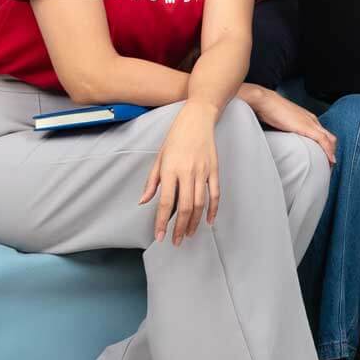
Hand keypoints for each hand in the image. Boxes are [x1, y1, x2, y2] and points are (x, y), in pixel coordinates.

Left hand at [140, 102, 219, 245]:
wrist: (198, 118)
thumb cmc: (175, 137)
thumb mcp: (159, 157)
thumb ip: (152, 181)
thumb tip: (144, 201)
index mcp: (170, 170)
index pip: (165, 203)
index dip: (162, 222)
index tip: (159, 236)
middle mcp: (187, 173)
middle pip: (185, 207)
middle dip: (180, 228)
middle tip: (176, 241)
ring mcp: (203, 171)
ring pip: (200, 204)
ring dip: (195, 222)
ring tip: (189, 234)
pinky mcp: (214, 170)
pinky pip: (215, 194)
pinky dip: (213, 209)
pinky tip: (209, 221)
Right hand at [242, 85, 336, 165]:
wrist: (266, 102)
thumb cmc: (271, 111)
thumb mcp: (282, 123)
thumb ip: (287, 130)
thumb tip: (284, 140)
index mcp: (307, 118)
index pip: (323, 134)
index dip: (326, 147)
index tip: (324, 159)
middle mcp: (312, 120)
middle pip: (330, 137)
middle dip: (331, 151)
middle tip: (328, 165)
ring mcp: (311, 123)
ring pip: (329, 139)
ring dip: (331, 153)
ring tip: (329, 166)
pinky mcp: (307, 127)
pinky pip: (323, 140)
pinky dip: (328, 151)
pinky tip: (330, 161)